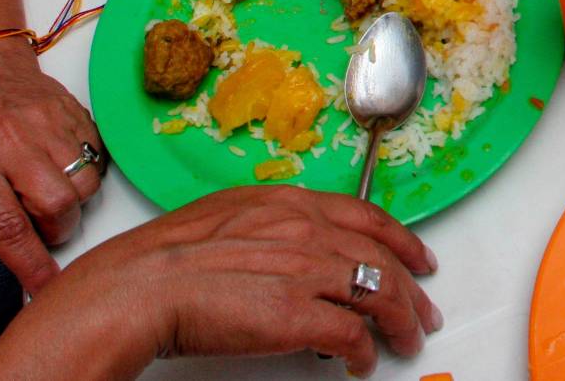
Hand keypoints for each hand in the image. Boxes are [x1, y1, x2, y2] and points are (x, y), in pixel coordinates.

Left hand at [0, 36, 103, 293]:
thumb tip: (9, 244)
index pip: (8, 228)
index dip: (30, 264)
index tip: (45, 286)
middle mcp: (15, 145)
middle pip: (59, 205)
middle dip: (58, 228)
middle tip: (45, 228)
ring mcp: (49, 124)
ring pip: (85, 181)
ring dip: (75, 199)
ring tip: (55, 193)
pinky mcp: (73, 111)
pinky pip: (96, 152)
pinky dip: (86, 167)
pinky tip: (66, 165)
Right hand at [0, 187, 441, 379]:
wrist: (140, 285)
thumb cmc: (170, 255)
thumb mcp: (232, 215)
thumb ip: (275, 223)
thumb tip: (300, 247)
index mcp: (292, 202)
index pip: (367, 216)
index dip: (401, 239)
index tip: (419, 257)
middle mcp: (308, 229)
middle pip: (382, 256)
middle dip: (412, 286)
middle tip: (425, 309)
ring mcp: (306, 270)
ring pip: (379, 292)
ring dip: (400, 320)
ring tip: (407, 340)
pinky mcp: (298, 315)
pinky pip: (352, 334)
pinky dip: (364, 351)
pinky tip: (363, 362)